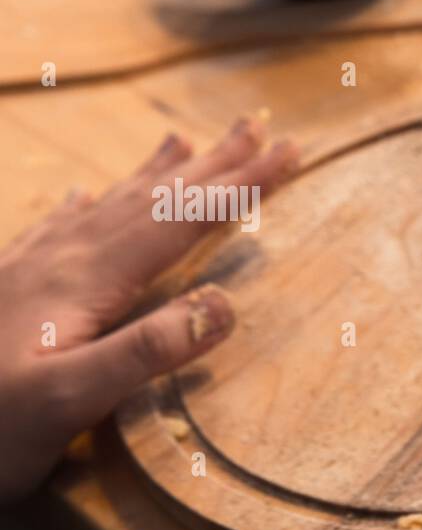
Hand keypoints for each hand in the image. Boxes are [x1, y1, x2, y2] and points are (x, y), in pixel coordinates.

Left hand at [0, 118, 297, 502]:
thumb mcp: (72, 400)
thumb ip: (147, 350)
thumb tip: (225, 304)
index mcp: (86, 278)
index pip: (179, 219)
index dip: (238, 185)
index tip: (287, 154)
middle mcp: (59, 259)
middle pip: (151, 198)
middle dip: (214, 165)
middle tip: (260, 129)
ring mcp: (28, 268)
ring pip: (107, 204)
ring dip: (155, 174)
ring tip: (186, 139)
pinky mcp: (5, 288)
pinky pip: (57, 227)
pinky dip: (84, 205)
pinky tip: (81, 196)